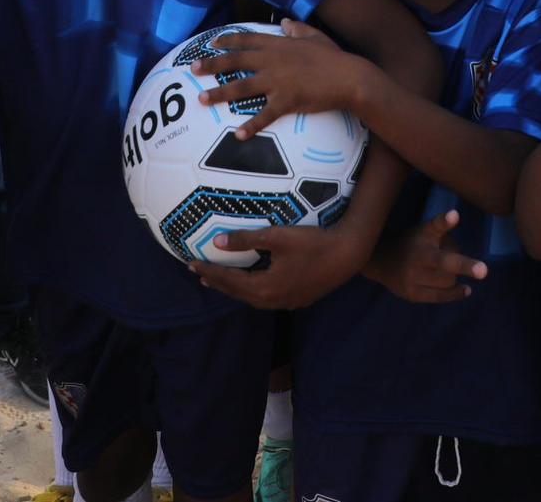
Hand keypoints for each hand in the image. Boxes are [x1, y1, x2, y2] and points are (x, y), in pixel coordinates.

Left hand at [191, 223, 363, 308]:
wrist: (349, 255)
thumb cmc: (313, 243)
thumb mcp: (278, 237)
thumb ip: (246, 240)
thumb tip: (217, 242)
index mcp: (264, 287)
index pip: (228, 280)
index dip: (209, 271)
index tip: (191, 264)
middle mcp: (272, 300)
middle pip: (238, 293)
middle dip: (218, 282)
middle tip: (199, 273)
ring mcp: (287, 303)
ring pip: (252, 298)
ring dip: (234, 288)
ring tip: (219, 280)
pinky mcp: (298, 300)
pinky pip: (266, 297)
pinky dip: (252, 290)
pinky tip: (253, 283)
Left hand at [194, 20, 368, 137]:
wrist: (349, 77)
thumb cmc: (335, 57)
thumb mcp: (315, 37)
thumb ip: (298, 29)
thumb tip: (285, 22)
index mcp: (279, 45)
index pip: (247, 39)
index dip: (228, 40)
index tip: (212, 42)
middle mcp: (273, 61)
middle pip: (236, 61)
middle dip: (212, 64)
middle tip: (193, 68)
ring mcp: (278, 81)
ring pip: (242, 87)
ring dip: (220, 93)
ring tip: (201, 100)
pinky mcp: (287, 101)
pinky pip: (265, 116)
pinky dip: (251, 127)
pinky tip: (238, 136)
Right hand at [370, 210, 485, 303]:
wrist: (381, 261)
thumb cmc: (411, 243)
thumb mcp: (424, 230)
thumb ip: (442, 226)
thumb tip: (456, 225)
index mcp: (421, 239)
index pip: (436, 228)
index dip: (445, 221)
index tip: (455, 215)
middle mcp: (415, 258)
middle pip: (447, 264)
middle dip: (463, 266)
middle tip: (482, 270)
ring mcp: (412, 279)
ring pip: (447, 282)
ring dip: (454, 277)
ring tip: (447, 271)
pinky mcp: (412, 295)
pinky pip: (440, 297)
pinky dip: (455, 293)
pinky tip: (465, 289)